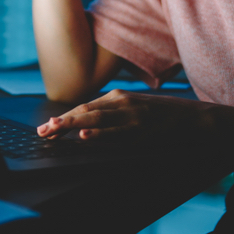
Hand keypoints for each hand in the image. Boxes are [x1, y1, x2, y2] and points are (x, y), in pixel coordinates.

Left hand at [36, 89, 219, 144]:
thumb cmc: (160, 114)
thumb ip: (111, 112)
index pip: (83, 107)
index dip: (62, 118)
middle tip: (41, 132)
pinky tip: (84, 136)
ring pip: (95, 121)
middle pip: (84, 112)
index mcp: (116, 97)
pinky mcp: (141, 130)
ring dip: (71, 126)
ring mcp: (130, 116)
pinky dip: (98, 134)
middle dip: (60, 123)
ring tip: (53, 131)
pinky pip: (115, 134)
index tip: (46, 127)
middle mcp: (121, 103)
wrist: (192, 117)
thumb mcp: (133, 107)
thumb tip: (85, 124)